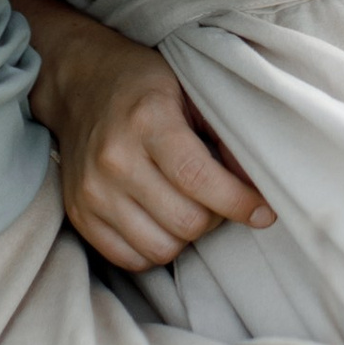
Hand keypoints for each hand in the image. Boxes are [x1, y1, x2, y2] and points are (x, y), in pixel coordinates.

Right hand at [19, 0, 276, 270]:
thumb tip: (260, 185)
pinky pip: (129, 259)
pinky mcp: (79, 213)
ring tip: (189, 206)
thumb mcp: (192, 91)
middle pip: (185, 222)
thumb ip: (227, 136)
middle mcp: (114, 158)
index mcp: (147, 120)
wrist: (81, 85)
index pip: (198, 178)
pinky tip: (162, 220)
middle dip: (216, 217)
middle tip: (219, 198)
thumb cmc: (146, 86)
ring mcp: (91, 190)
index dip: (239, 202)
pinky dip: (154, 248)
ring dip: (186, 236)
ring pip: (160, 249)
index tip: (265, 211)